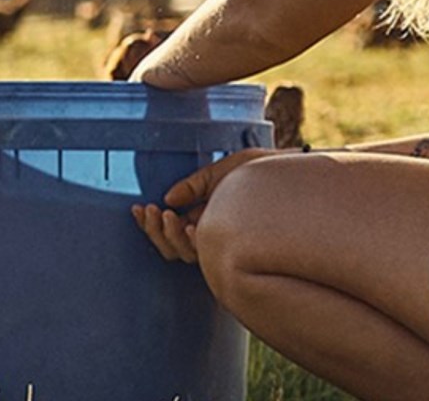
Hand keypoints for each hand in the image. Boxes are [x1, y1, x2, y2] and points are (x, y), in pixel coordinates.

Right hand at [131, 147, 278, 262]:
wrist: (290, 177)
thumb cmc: (261, 174)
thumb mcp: (221, 174)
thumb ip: (194, 186)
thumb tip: (168, 197)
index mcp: (205, 219)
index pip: (169, 230)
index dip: (149, 224)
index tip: (138, 207)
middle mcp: (211, 235)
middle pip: (171, 247)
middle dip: (154, 231)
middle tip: (151, 210)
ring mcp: (222, 244)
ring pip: (183, 254)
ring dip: (168, 236)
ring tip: (166, 215)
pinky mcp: (235, 250)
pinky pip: (205, 254)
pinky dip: (192, 241)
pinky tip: (191, 227)